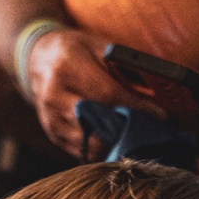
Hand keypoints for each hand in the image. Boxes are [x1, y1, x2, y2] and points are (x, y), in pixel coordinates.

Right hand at [24, 27, 155, 158]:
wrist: (37, 61)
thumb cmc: (75, 50)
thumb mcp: (98, 47)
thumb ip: (122, 68)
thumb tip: (153, 92)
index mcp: (67, 68)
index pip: (108, 95)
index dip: (136, 107)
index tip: (161, 115)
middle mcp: (55, 97)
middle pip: (99, 125)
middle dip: (129, 130)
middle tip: (152, 132)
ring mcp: (52, 120)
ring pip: (91, 145)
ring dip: (118, 145)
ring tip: (138, 139)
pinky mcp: (53, 135)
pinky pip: (83, 152)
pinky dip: (104, 150)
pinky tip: (119, 143)